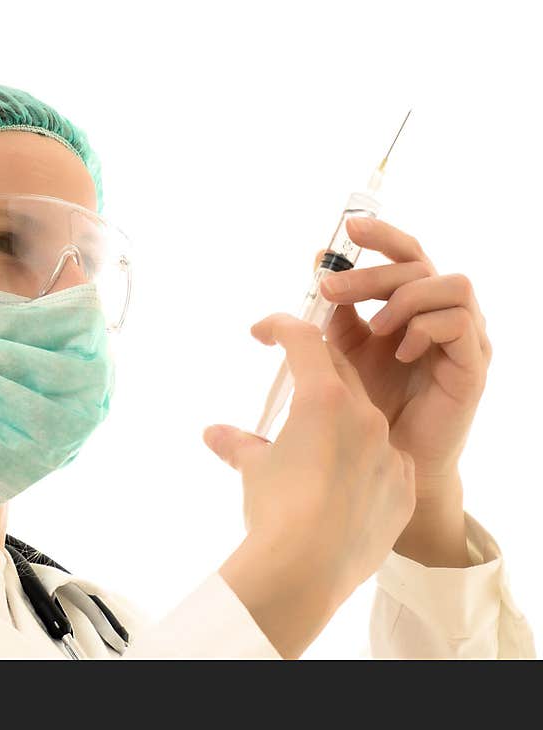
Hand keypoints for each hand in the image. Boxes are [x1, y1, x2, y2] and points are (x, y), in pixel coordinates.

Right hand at [204, 313, 415, 657]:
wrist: (306, 570)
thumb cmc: (275, 508)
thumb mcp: (253, 469)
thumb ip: (238, 444)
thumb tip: (214, 434)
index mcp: (324, 399)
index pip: (304, 341)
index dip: (282, 327)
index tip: (265, 331)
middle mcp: (365, 416)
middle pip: (340, 373)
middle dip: (313, 373)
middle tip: (290, 384)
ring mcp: (391, 453)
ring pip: (366, 419)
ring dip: (340, 421)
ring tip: (314, 449)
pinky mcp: (405, 487)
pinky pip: (387, 462)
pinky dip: (365, 462)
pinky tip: (343, 487)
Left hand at [314, 217, 491, 494]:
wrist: (392, 457)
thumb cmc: (373, 400)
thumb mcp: (347, 347)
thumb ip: (338, 309)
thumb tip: (319, 262)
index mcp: (416, 303)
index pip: (407, 253)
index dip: (382, 235)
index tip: (347, 230)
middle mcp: (446, 312)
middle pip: (420, 264)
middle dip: (372, 272)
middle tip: (329, 289)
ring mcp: (465, 338)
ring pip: (451, 285)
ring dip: (405, 298)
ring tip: (373, 327)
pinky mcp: (474, 367)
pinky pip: (459, 325)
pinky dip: (424, 329)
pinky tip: (399, 351)